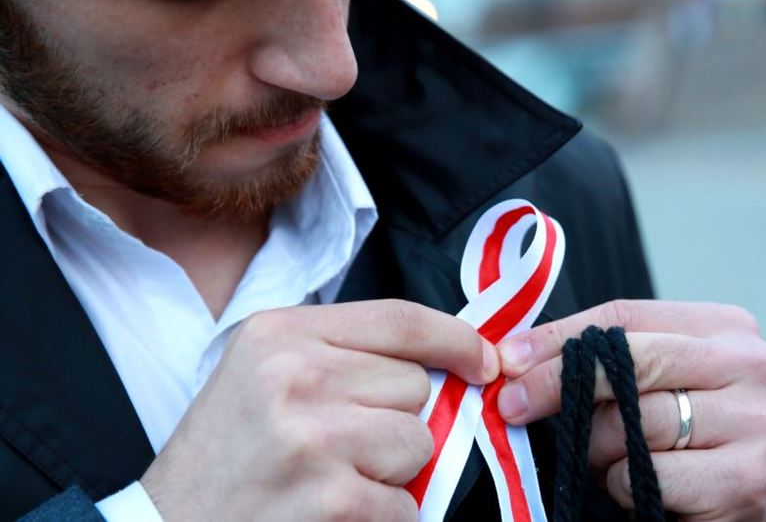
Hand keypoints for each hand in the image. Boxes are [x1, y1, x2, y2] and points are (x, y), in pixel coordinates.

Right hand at [140, 299, 498, 521]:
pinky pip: (407, 503)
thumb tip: (443, 363)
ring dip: (392, 472)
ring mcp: (314, 437)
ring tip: (331, 479)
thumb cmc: (225, 457)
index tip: (483, 360)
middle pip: (415, 386)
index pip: (399, 319)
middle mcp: (295, 375)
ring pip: (419, 442)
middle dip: (396, 421)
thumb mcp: (263, 375)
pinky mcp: (333, 497)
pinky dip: (382, 517)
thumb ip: (341, 357)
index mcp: (280, 334)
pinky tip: (330, 514)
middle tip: (337, 446)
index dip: (455, 339)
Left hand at [497, 300, 765, 521]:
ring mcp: (758, 423)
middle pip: (632, 361)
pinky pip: (649, 474)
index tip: (509, 358)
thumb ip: (595, 357)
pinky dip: (624, 484)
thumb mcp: (644, 382)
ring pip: (636, 422)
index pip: (627, 316)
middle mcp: (755, 366)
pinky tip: (641, 488)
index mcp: (728, 327)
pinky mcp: (745, 480)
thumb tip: (514, 355)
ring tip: (611, 457)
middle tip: (515, 404)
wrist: (731, 498)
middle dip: (561, 384)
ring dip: (601, 447)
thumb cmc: (681, 434)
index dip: (560, 337)